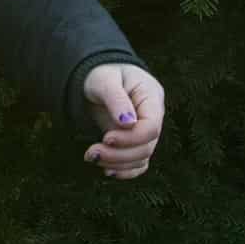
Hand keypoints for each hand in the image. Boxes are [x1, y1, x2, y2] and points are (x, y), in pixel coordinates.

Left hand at [82, 63, 164, 179]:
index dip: (131, 138)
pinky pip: (137, 162)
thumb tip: (128, 123)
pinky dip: (124, 170)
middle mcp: (153, 117)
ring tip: (91, 157)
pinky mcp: (135, 142)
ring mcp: (145, 131)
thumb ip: (116, 99)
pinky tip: (107, 170)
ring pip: (141, 157)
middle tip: (91, 153)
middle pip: (146, 146)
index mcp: (151, 97)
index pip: (152, 127)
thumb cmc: (101, 73)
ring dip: (117, 163)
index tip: (106, 138)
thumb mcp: (105, 80)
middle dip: (119, 154)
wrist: (97, 77)